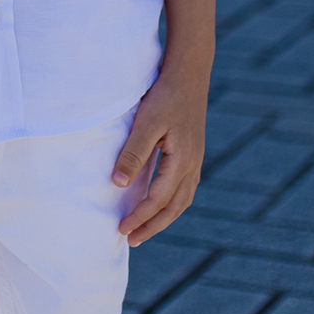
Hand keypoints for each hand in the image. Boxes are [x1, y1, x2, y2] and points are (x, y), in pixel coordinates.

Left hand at [113, 74, 206, 245]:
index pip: (159, 199)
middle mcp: (193, 164)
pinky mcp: (192, 153)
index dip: (140, 216)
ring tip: (144, 228)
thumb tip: (117, 185)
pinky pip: (184, 188)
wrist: (189, 73)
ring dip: (163, 217)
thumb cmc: (165, 95)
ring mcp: (195, 159)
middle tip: (132, 240)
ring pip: (182, 200)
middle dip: (153, 225)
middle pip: (174, 207)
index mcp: (183, 160)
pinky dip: (171, 202)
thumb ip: (133, 153)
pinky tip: (159, 202)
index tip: (121, 229)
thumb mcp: (146, 122)